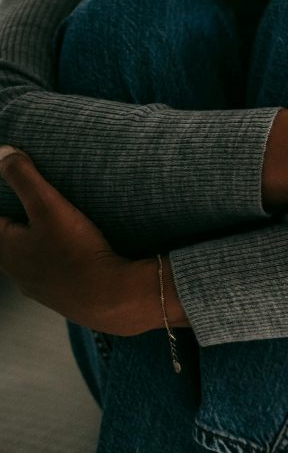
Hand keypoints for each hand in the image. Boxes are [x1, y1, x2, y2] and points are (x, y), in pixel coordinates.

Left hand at [0, 146, 158, 334]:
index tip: (16, 190)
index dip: (5, 201)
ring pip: (31, 258)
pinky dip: (60, 260)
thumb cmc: (77, 253)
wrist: (112, 299)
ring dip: (41, 243)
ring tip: (62, 228)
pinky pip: (53, 273)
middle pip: (10, 240)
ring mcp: (38, 287)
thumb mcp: (49, 206)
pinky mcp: (62, 297)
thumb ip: (23, 177)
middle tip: (43, 205)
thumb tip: (2, 153)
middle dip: (22, 222)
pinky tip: (78, 254)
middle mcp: (15, 271)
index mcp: (3, 248)